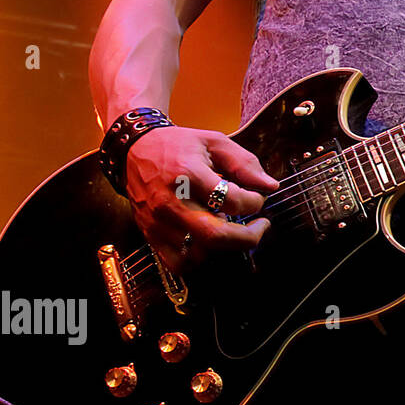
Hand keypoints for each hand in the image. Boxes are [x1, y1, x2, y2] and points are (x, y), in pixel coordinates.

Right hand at [124, 126, 277, 272]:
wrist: (135, 150)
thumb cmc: (178, 145)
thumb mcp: (215, 142)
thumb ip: (245, 163)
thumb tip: (270, 187)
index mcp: (189, 174)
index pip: (232, 201)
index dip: (255, 203)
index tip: (258, 198)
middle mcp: (171, 201)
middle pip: (216, 235)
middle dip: (248, 237)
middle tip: (261, 227)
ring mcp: (158, 221)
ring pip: (200, 251)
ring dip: (223, 244)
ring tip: (229, 226)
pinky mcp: (150, 233)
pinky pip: (178, 262)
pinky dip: (199, 258)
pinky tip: (208, 240)